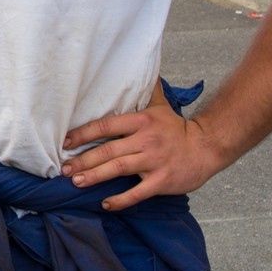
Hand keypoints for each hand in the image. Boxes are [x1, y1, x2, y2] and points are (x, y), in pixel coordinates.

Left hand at [61, 102, 225, 210]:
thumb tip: (138, 66)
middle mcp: (145, 140)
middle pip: (108, 151)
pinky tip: (106, 204)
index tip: (66, 141)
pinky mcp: (162, 181)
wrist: (207, 147)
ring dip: (95, 176)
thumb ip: (145, 90)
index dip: (83, 133)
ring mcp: (154, 162)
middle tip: (65, 168)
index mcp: (141, 121)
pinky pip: (138, 192)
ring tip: (76, 182)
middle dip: (83, 160)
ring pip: (118, 169)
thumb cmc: (177, 128)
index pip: (105, 126)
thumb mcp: (160, 105)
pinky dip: (121, 200)